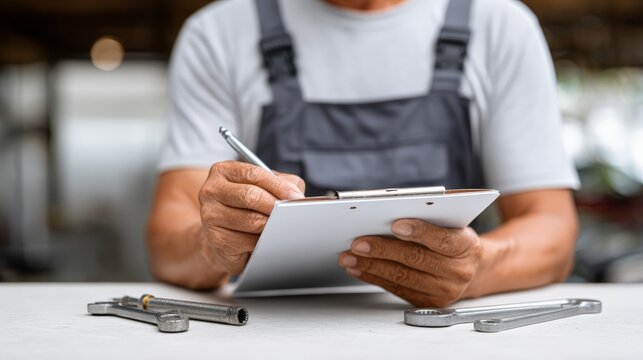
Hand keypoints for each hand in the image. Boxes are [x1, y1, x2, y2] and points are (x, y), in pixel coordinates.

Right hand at [199, 161, 304, 274]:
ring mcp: (210, 216)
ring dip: (271, 226)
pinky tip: (263, 241)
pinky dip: (262, 242)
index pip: (254, 174)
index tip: (295, 197)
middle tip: (291, 214)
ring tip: (277, 227)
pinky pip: (249, 241)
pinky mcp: (216, 239)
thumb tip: (296, 196)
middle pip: (251, 195)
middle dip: (276, 206)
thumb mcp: (265, 188)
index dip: (279, 186)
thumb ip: (282, 184)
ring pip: (252, 220)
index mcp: (223, 171)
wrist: (225, 241)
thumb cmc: (249, 209)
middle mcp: (211, 190)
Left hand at [338, 219, 482, 307]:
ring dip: (371, 266)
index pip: (442, 239)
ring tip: (349, 256)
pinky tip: (358, 268)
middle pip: (415, 259)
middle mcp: (456, 272)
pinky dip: (373, 277)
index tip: (396, 224)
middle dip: (383, 250)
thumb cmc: (456, 242)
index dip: (419, 231)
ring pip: (401, 277)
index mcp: (466, 247)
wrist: (473, 271)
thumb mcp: (453, 226)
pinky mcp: (426, 302)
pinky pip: (395, 289)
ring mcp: (442, 291)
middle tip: (358, 242)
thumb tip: (389, 216)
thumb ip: (429, 221)